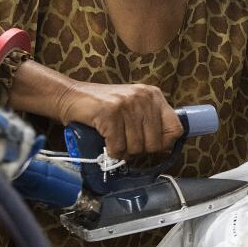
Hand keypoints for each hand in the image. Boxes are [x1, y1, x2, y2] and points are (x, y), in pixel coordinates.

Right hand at [55, 81, 184, 159]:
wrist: (71, 96)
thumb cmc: (103, 106)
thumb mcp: (133, 106)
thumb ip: (150, 120)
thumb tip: (166, 146)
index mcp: (153, 95)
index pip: (176, 128)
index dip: (165, 143)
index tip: (151, 145)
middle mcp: (143, 97)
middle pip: (155, 143)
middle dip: (139, 150)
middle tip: (125, 143)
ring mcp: (126, 104)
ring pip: (136, 148)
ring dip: (123, 151)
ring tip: (113, 140)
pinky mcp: (110, 113)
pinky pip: (118, 147)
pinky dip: (111, 151)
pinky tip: (105, 142)